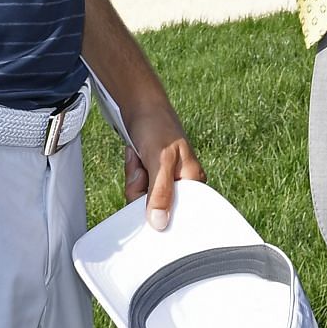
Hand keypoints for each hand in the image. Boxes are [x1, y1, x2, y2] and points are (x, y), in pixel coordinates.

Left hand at [121, 103, 204, 230]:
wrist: (140, 104)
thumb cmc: (157, 124)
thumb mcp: (160, 160)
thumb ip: (160, 193)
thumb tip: (160, 223)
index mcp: (194, 181)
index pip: (178, 214)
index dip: (158, 209)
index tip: (149, 189)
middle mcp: (181, 183)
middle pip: (155, 207)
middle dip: (142, 189)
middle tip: (144, 165)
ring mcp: (166, 180)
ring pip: (142, 198)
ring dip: (135, 178)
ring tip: (140, 157)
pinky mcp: (153, 175)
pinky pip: (138, 187)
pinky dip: (132, 172)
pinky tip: (136, 156)